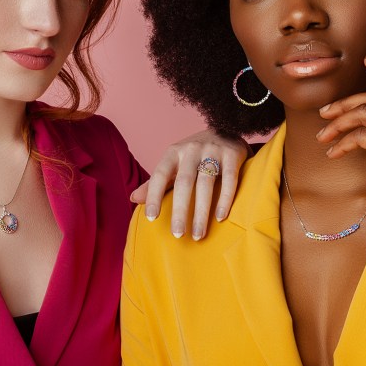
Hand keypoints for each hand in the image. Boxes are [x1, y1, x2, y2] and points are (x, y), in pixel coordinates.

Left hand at [129, 129, 248, 239]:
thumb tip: (133, 199)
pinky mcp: (233, 154)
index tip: (151, 218)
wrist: (226, 130)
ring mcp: (213, 150)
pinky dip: (225, 199)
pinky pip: (229, 179)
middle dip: (179, 210)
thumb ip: (156, 182)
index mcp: (173, 152)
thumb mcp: (173, 163)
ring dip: (201, 212)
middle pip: (184, 182)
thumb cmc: (194, 154)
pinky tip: (220, 217)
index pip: (160, 174)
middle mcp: (191, 149)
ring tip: (198, 234)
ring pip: (206, 183)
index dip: (154, 195)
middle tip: (177, 234)